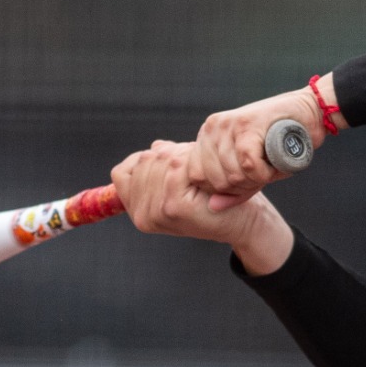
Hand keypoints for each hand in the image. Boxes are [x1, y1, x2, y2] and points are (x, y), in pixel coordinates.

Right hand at [112, 141, 294, 274]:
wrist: (244, 219)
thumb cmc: (213, 196)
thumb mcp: (180, 180)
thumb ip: (162, 166)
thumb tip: (156, 147)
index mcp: (138, 211)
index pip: (121, 172)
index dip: (146, 160)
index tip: (173, 166)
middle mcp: (141, 216)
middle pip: (142, 162)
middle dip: (168, 155)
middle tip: (194, 168)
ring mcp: (156, 213)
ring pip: (158, 160)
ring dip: (182, 156)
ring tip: (200, 172)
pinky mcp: (173, 208)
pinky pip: (175, 166)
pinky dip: (192, 162)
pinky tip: (205, 175)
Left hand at [190, 76, 339, 209]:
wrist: (309, 112)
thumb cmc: (280, 144)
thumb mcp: (251, 169)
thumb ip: (231, 189)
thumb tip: (213, 206)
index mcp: (206, 136)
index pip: (196, 175)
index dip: (221, 188)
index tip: (244, 181)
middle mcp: (212, 128)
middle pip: (214, 180)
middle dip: (240, 187)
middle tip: (261, 175)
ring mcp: (228, 125)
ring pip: (232, 175)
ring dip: (255, 180)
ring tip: (269, 166)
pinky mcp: (247, 125)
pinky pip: (248, 166)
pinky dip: (264, 173)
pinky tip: (274, 165)